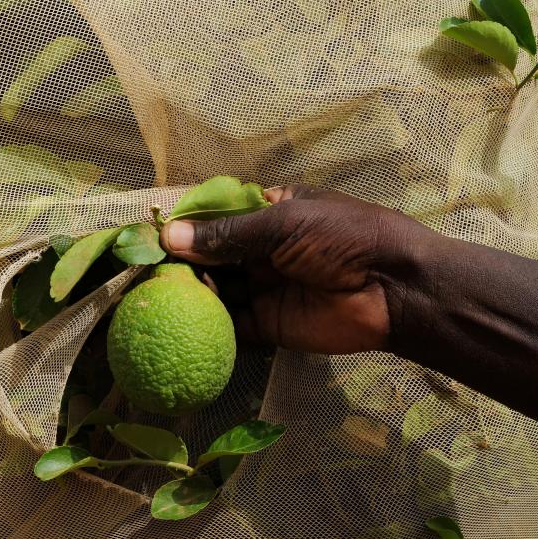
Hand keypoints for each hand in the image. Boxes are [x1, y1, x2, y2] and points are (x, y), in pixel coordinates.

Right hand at [159, 185, 425, 354]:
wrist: (394, 290)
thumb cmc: (344, 238)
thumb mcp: (283, 223)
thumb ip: (227, 234)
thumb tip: (169, 237)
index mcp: (271, 213)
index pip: (219, 217)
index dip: (186, 225)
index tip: (150, 233)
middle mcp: (264, 250)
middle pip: (212, 256)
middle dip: (182, 262)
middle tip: (144, 270)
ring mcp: (265, 288)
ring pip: (217, 290)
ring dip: (191, 293)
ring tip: (151, 296)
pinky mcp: (269, 325)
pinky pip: (232, 325)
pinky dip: (209, 325)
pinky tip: (179, 322)